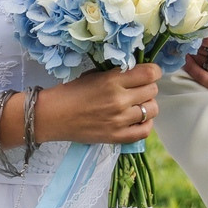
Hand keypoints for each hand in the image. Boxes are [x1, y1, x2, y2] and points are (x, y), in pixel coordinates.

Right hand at [38, 63, 161, 144]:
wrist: (53, 116)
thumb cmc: (72, 92)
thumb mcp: (94, 75)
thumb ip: (117, 73)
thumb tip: (138, 71)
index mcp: (112, 80)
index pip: (150, 73)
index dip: (153, 71)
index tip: (149, 73)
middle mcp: (119, 100)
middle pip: (153, 90)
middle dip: (147, 87)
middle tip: (137, 89)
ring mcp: (120, 120)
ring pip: (152, 109)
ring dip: (147, 105)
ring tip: (136, 104)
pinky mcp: (117, 136)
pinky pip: (145, 130)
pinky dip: (146, 123)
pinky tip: (137, 119)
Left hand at [182, 14, 207, 94]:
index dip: (198, 35)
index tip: (192, 32)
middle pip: (205, 50)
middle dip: (195, 45)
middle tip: (189, 40)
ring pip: (203, 62)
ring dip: (195, 55)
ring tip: (190, 49)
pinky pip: (204, 79)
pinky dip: (193, 70)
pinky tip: (187, 61)